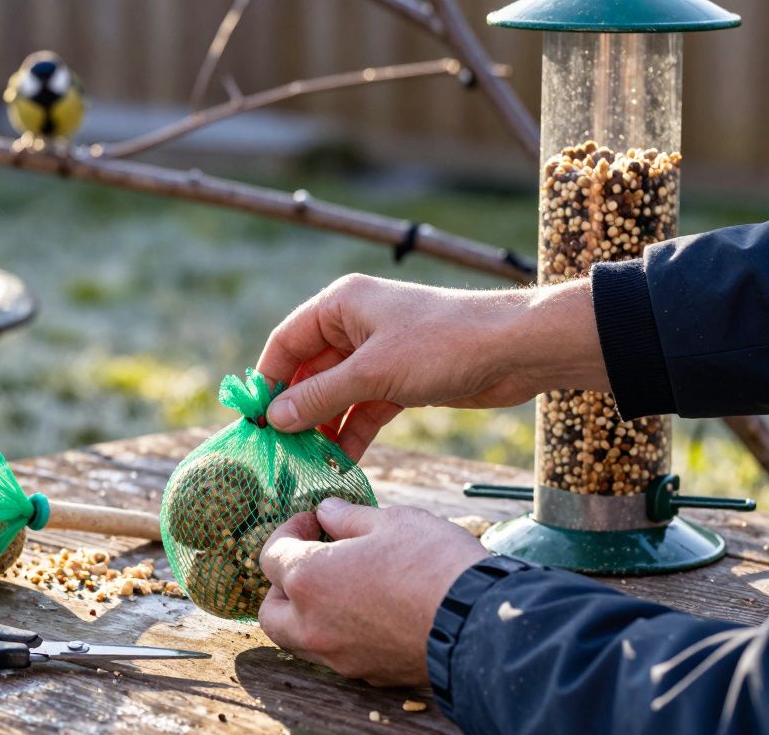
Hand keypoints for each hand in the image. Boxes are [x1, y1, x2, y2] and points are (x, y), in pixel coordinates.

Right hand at [256, 274, 608, 460]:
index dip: (267, 379)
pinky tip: (341, 462)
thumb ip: (321, 396)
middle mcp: (355, 325)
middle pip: (309, 371)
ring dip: (323, 427)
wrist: (515, 350)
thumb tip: (275, 418)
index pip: (286, 341)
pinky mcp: (401, 380)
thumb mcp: (373, 373)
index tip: (252, 418)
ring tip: (306, 463)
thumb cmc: (443, 344)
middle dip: (296, 410)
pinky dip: (352, 432)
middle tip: (278, 449)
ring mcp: (378, 354)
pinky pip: (363, 408)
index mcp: (341, 305)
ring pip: (336, 394)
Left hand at [257, 498, 488, 686]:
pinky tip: (366, 610)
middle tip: (312, 559)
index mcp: (309, 579)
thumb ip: (347, 516)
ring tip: (338, 586)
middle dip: (282, 583)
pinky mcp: (366, 673)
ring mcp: (338, 655)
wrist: (479, 622)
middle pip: (271, 608)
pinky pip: (335, 653)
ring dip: (305, 613)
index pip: (271, 556)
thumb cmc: (432, 563)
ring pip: (298, 638)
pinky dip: (337, 633)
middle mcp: (312, 624)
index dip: (289, 531)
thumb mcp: (390, 521)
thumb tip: (326, 512)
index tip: (314, 522)